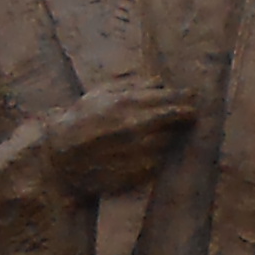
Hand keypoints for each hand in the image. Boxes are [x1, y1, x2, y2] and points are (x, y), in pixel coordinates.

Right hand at [44, 77, 195, 198]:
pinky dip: (157, 155)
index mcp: (128, 103)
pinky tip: (147, 151)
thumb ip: (132, 84)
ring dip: (170, 136)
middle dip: (186, 115)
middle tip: (192, 114)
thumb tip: (159, 81)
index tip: (193, 96)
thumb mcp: (101, 93)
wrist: (61, 158)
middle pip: (175, 119)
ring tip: (163, 133)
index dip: (185, 97)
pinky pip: (158, 161)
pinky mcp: (139, 173)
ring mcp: (140, 151)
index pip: (170, 98)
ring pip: (169, 141)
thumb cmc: (79, 120)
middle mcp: (138, 127)